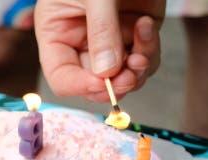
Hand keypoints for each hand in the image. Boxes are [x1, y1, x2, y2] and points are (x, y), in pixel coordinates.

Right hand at [35, 0, 164, 101]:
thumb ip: (101, 31)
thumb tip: (108, 74)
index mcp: (58, 33)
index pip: (63, 77)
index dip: (80, 86)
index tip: (102, 82)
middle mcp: (83, 42)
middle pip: (96, 83)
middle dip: (116, 83)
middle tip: (131, 74)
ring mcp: (111, 39)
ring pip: (124, 76)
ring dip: (137, 70)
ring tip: (143, 48)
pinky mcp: (136, 32)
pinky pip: (145, 57)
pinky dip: (150, 49)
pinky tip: (146, 25)